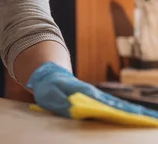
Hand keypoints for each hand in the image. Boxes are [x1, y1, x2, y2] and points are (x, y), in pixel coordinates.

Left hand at [27, 62, 157, 118]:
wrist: (49, 75)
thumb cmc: (49, 87)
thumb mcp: (51, 95)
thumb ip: (62, 103)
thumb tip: (77, 111)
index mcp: (85, 93)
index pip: (106, 104)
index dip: (120, 111)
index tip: (136, 116)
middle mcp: (94, 94)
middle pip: (116, 105)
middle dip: (134, 113)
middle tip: (151, 119)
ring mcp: (96, 97)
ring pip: (116, 106)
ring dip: (132, 113)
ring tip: (148, 119)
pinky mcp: (95, 100)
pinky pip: (111, 107)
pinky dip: (124, 111)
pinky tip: (133, 116)